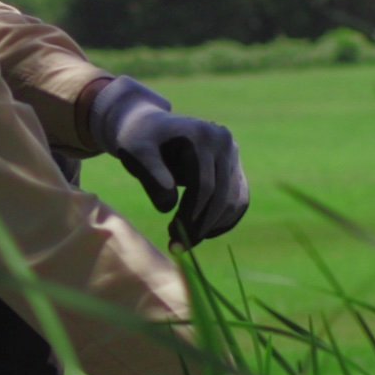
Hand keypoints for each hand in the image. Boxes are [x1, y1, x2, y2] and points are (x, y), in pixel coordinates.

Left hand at [86, 75, 249, 244]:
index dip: (190, 215)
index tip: (173, 237)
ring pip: (235, 201)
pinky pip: (239, 200)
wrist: (150, 127)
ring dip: (213, 227)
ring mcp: (233, 154)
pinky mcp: (234, 167)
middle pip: (222, 195)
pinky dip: (224, 221)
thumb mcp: (136, 152)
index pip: (204, 185)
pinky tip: (203, 234)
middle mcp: (225, 142)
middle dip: (201, 226)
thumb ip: (151, 174)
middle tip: (179, 247)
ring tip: (187, 241)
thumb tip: (169, 205)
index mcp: (204, 135)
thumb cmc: (139, 140)